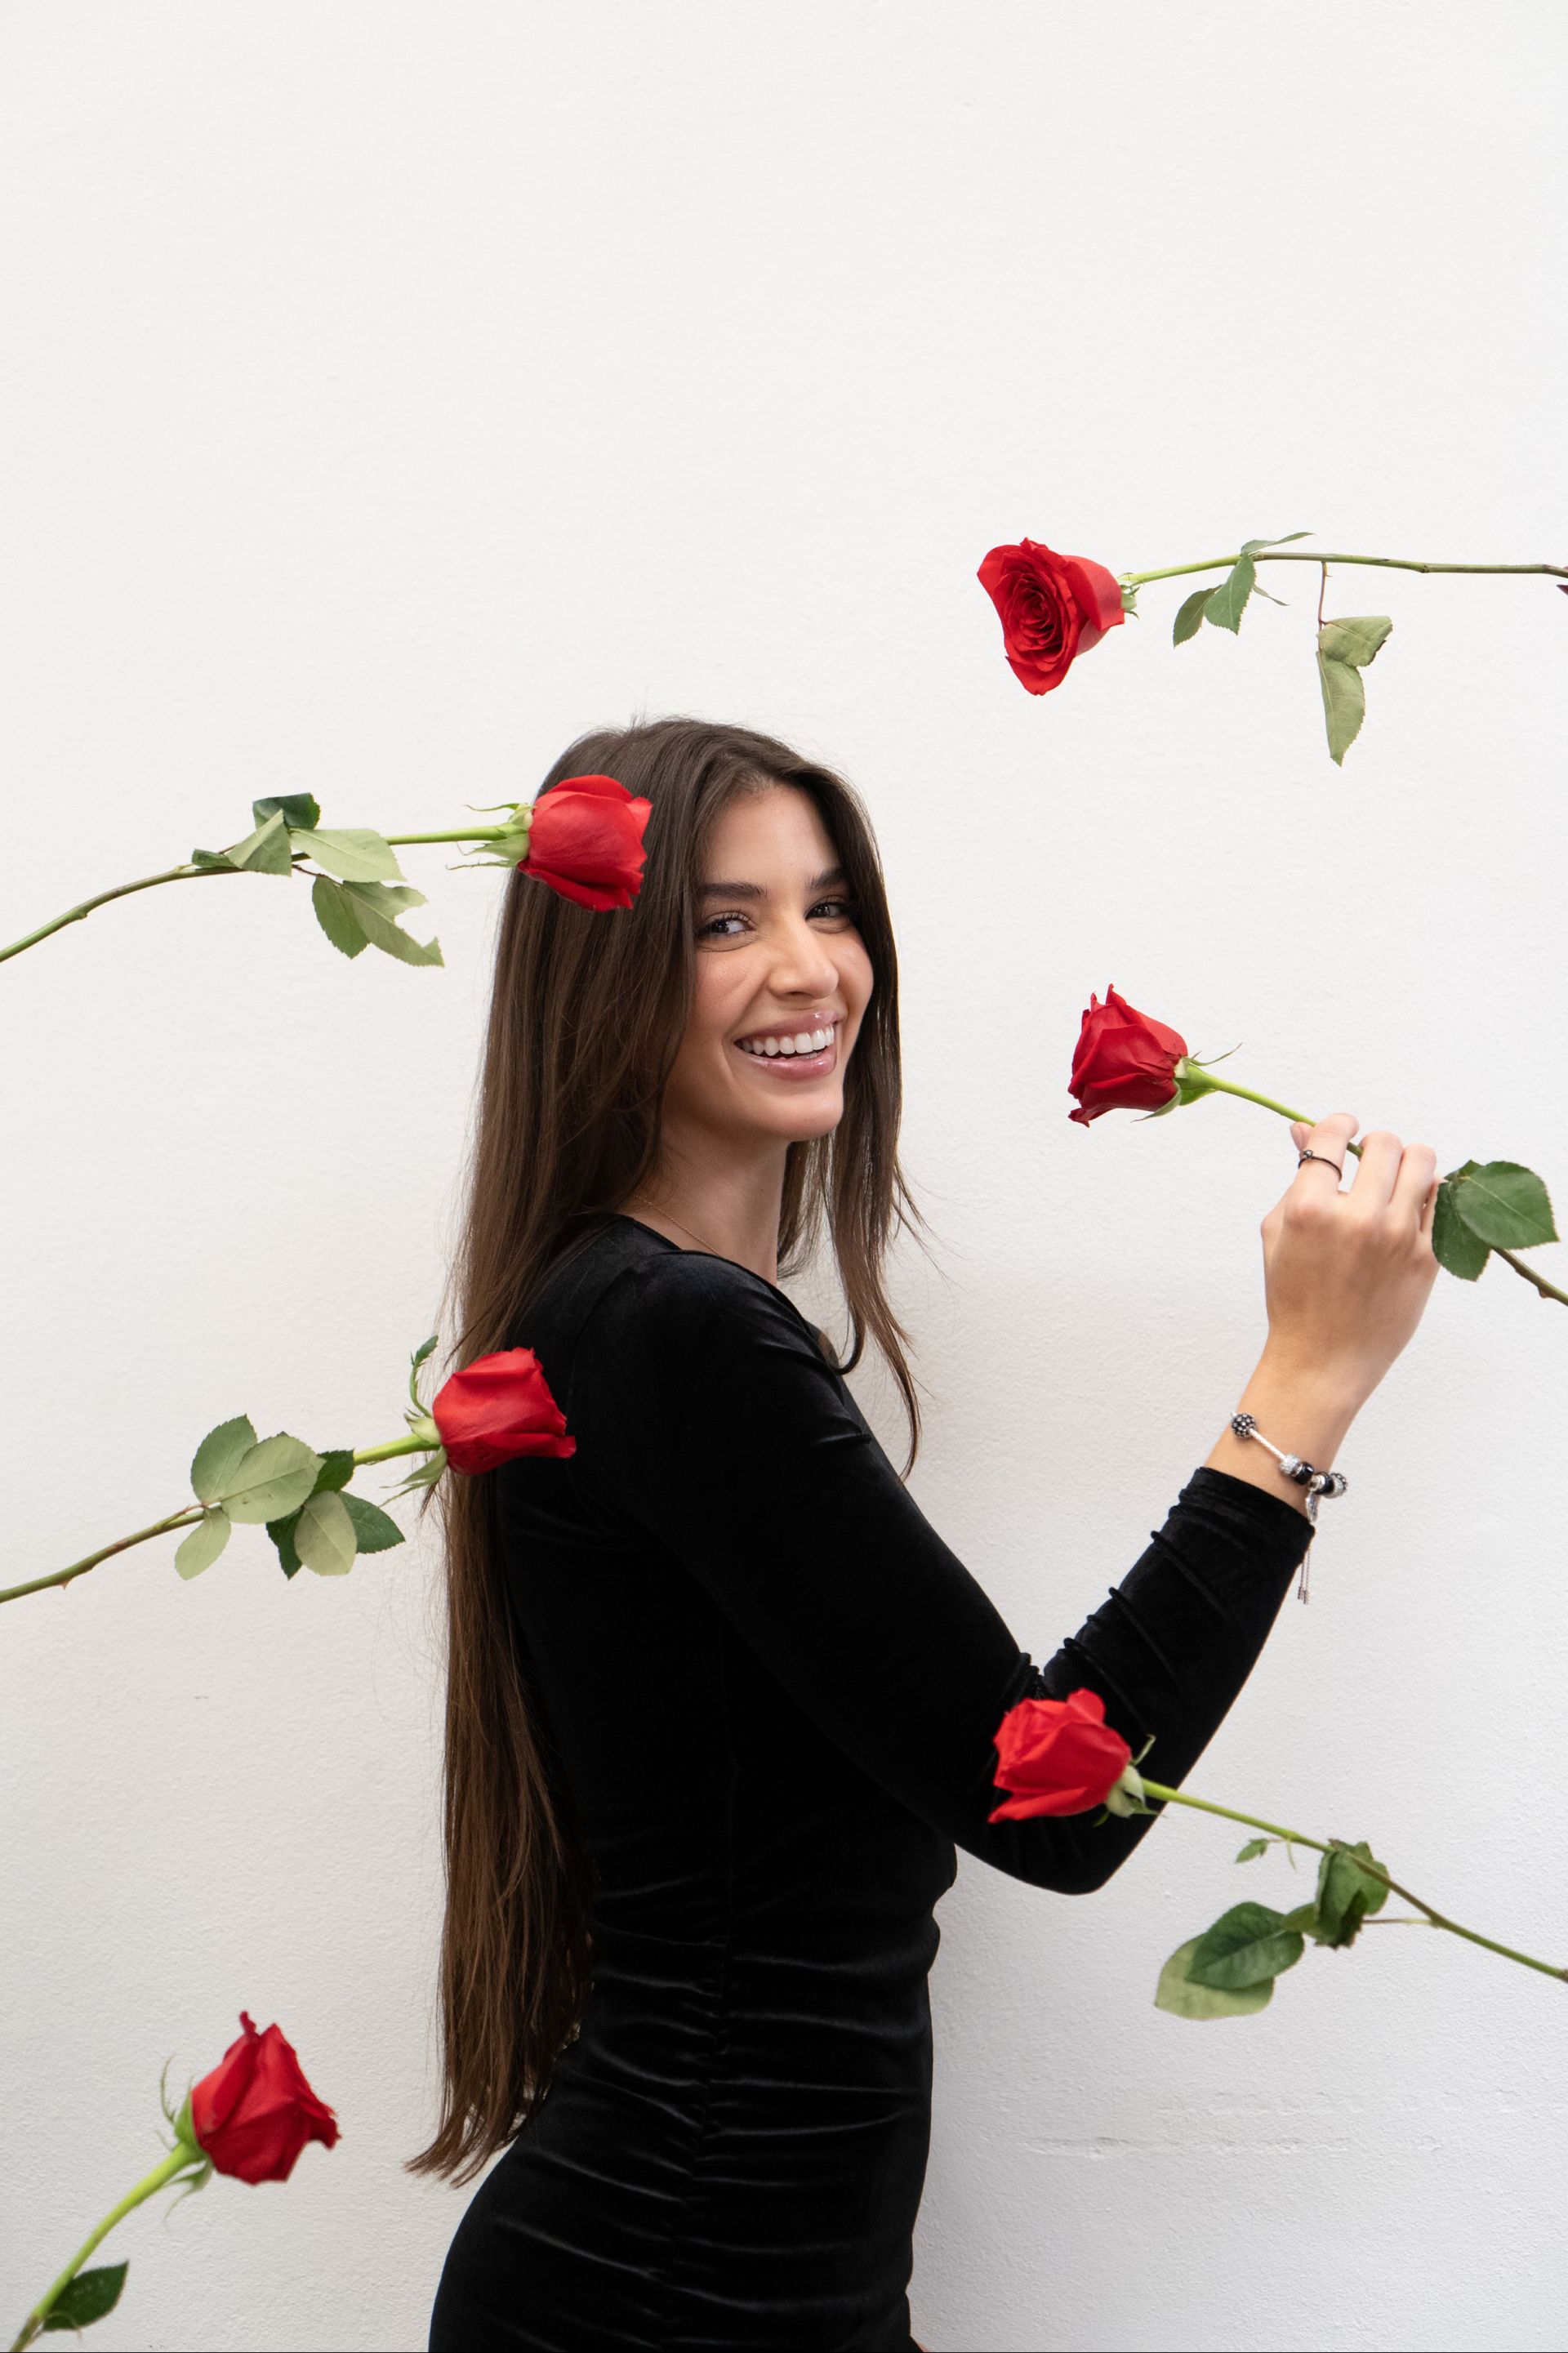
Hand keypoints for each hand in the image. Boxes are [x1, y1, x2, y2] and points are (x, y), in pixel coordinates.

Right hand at [1261, 1111, 1439, 1409]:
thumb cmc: (1294, 1297)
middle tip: (1369, 1164)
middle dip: (1376, 1146)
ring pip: (1424, 1162)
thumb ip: (1298, 1178)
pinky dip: (1425, 1199)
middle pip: (1387, 1143)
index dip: (1339, 1125)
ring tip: (1395, 1183)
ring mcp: (1399, 1238)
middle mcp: (1358, 1218)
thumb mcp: (1279, 1232)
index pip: (1334, 1135)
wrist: (1323, 1359)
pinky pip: (1441, 1203)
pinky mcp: (1427, 1258)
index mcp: (1310, 1209)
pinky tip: (1408, 1213)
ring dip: (1408, 1165)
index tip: (1344, 1130)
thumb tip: (1304, 1130)